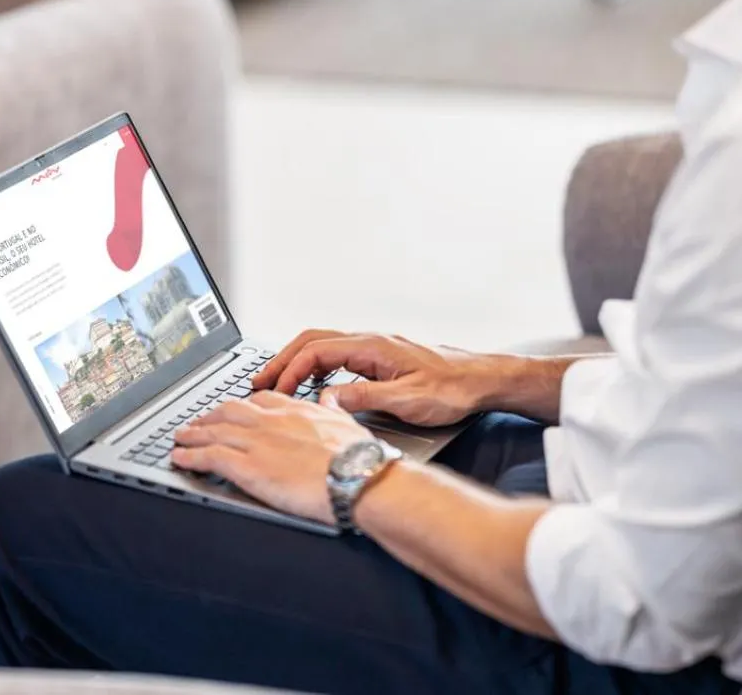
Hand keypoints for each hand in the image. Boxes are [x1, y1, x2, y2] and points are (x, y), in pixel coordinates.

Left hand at [171, 391, 372, 525]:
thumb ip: (334, 409)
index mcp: (297, 410)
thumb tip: (331, 398)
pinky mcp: (249, 467)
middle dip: (210, 416)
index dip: (242, 405)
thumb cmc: (359, 458)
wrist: (358, 477)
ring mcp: (258, 442)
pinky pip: (210, 457)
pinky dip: (191, 456)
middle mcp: (272, 421)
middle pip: (229, 411)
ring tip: (180, 438)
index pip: (261, 400)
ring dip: (192, 435)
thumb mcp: (348, 423)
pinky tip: (180, 459)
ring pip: (214, 432)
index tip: (234, 410)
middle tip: (198, 423)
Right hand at [252, 330, 503, 426]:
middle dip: (282, 361)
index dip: (289, 371)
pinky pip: (338, 355)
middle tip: (258, 383)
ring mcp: (375, 348)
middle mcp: (370, 341)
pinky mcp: (382, 358)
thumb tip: (325, 400)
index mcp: (372, 346)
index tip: (274, 392)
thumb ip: (363, 399)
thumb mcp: (406, 400)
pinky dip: (315, 366)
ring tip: (277, 384)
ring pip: (323, 346)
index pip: (316, 351)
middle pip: (312, 341)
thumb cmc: (452, 390)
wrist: (482, 380)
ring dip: (297, 363)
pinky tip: (313, 385)